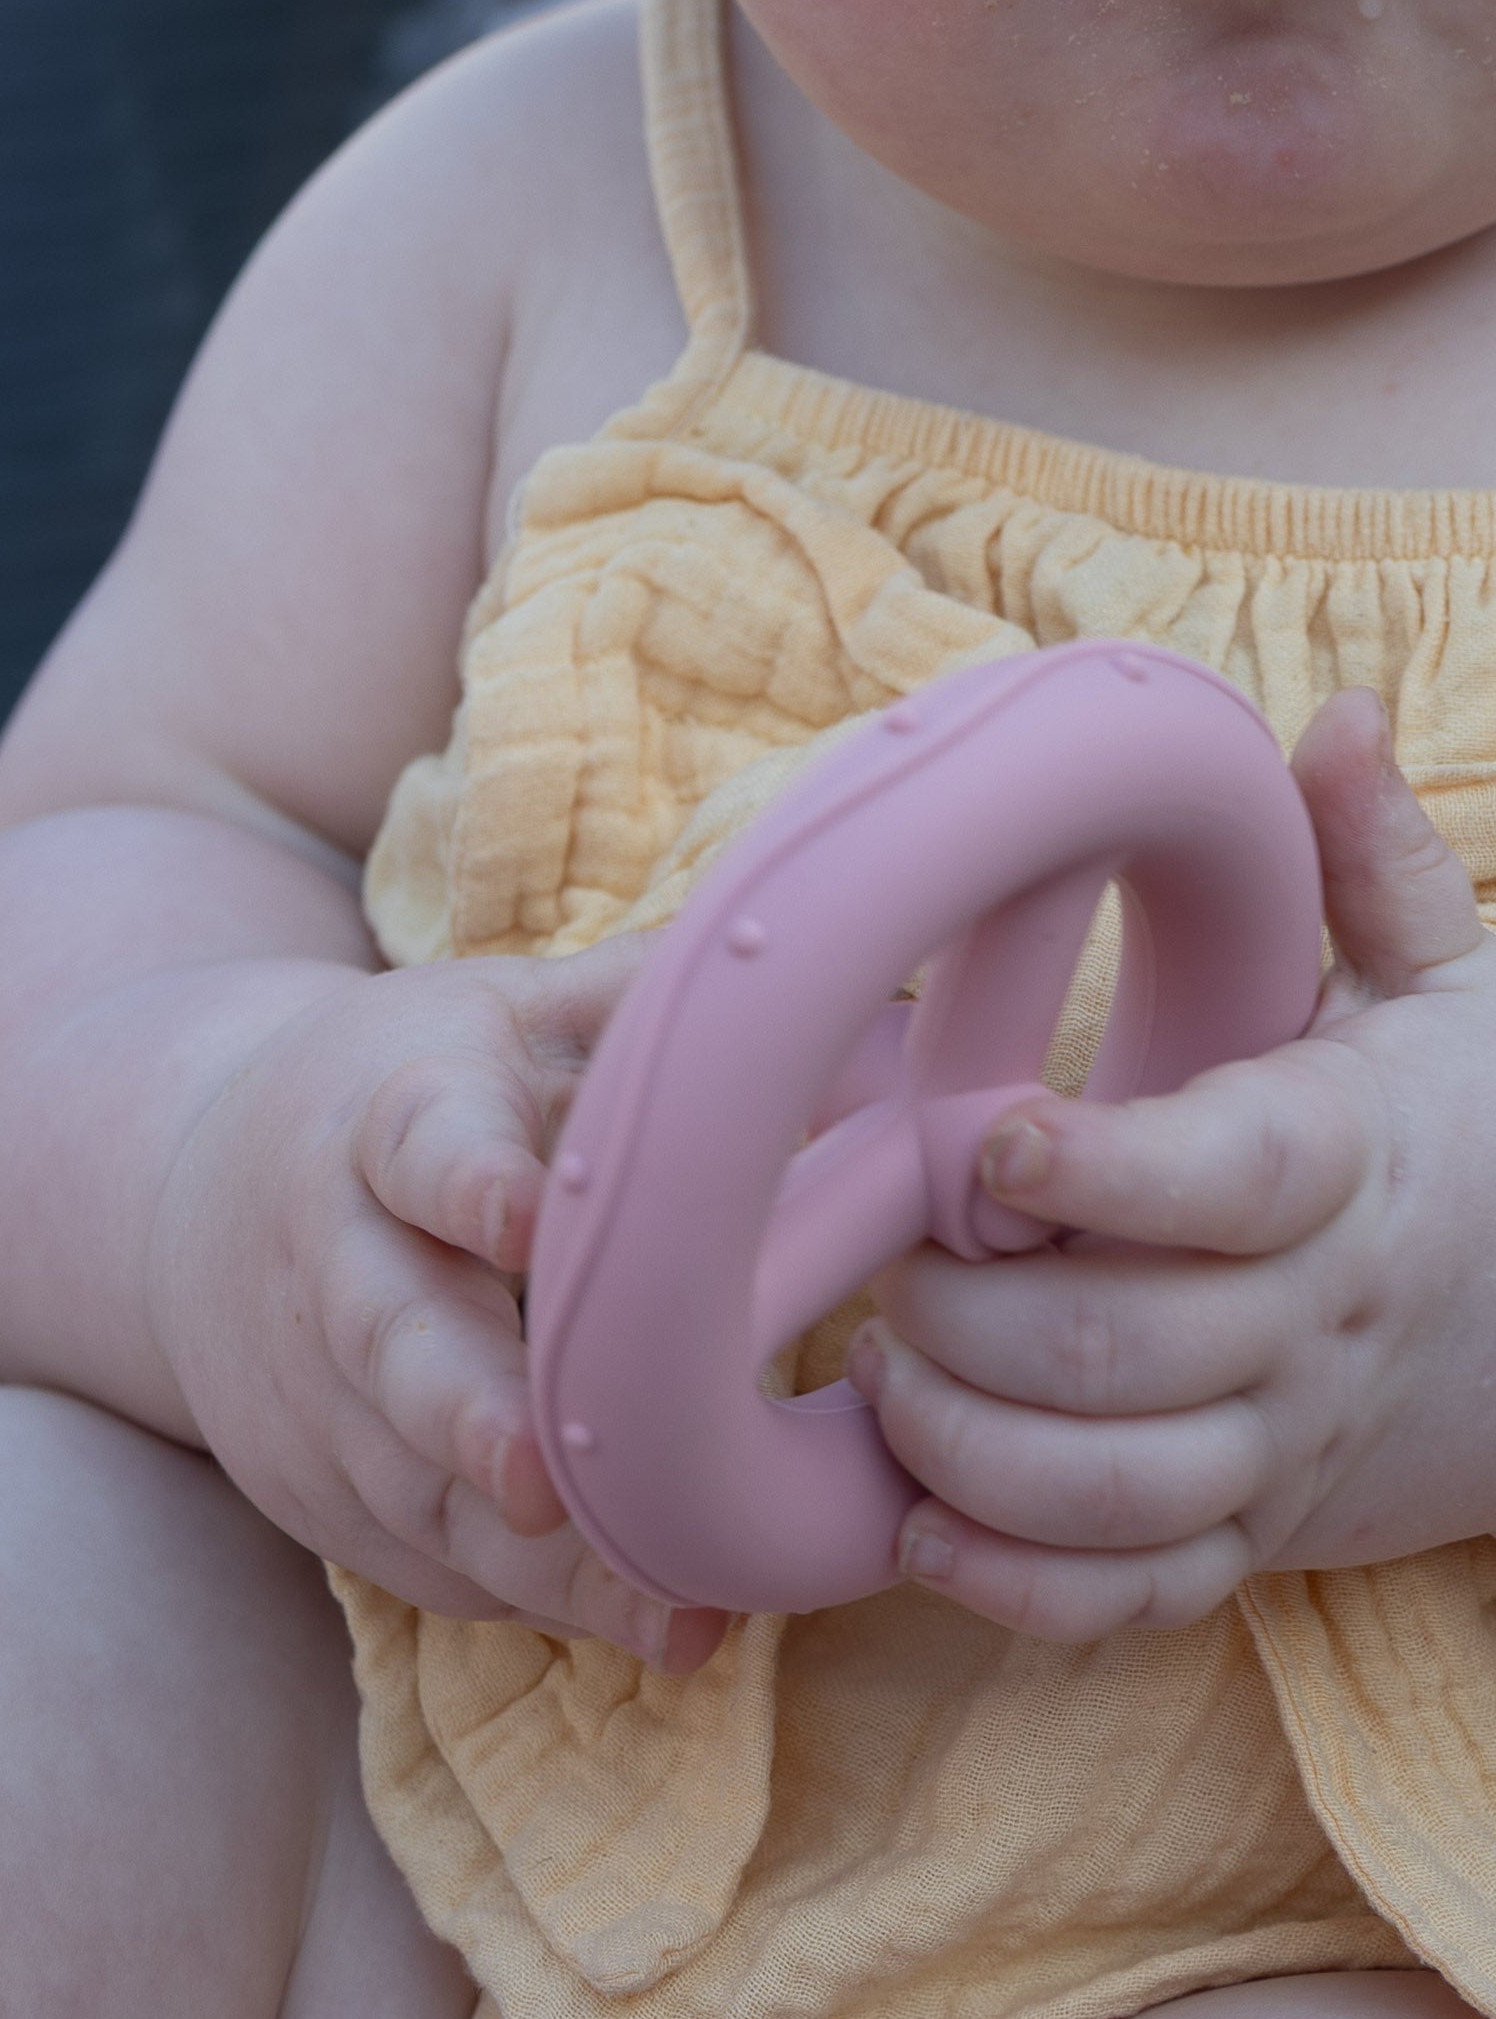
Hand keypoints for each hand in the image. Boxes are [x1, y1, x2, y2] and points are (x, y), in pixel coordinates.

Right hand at [143, 932, 729, 1669]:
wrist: (195, 1194)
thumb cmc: (402, 1093)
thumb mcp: (495, 1017)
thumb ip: (633, 1002)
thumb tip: (823, 963)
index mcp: (385, 1118)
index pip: (416, 1147)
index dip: (465, 1181)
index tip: (521, 1214)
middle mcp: (337, 1260)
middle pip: (393, 1341)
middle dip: (467, 1410)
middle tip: (546, 1479)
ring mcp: (315, 1389)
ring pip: (412, 1480)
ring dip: (532, 1558)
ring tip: (666, 1613)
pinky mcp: (320, 1485)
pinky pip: (418, 1553)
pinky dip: (520, 1597)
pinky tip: (641, 1624)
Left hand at [846, 688, 1495, 1639]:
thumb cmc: (1437, 1132)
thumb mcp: (1436, 990)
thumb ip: (1370, 871)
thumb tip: (1335, 723)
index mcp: (1340, 1168)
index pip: (1228, 1181)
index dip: (1098, 1168)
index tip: (984, 1134)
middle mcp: (1308, 1322)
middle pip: (1126, 1352)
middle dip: (966, 1317)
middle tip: (886, 1262)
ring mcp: (1277, 1447)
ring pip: (1113, 1490)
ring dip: (963, 1446)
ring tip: (884, 1370)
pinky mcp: (1245, 1537)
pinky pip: (1128, 1599)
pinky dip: (1014, 1587)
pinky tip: (919, 1529)